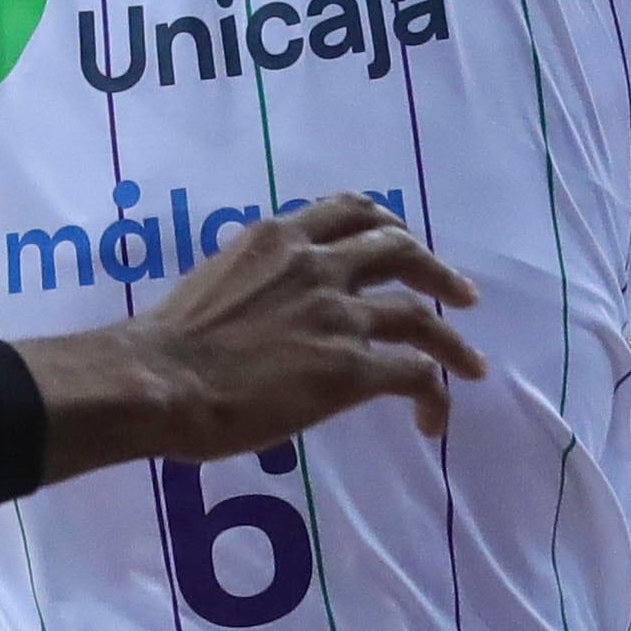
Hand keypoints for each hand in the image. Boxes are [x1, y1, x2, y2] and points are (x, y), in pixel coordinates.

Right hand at [34, 195, 485, 470]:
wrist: (161, 380)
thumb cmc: (165, 344)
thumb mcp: (213, 282)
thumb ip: (252, 281)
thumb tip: (259, 305)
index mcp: (278, 239)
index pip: (348, 210)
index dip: (386, 226)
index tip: (400, 243)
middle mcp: (317, 265)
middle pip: (400, 251)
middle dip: (436, 271)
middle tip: (461, 295)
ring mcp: (339, 315)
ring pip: (420, 314)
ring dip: (451, 341)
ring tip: (469, 365)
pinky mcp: (350, 367)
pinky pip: (413, 373)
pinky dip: (434, 392)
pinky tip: (432, 419)